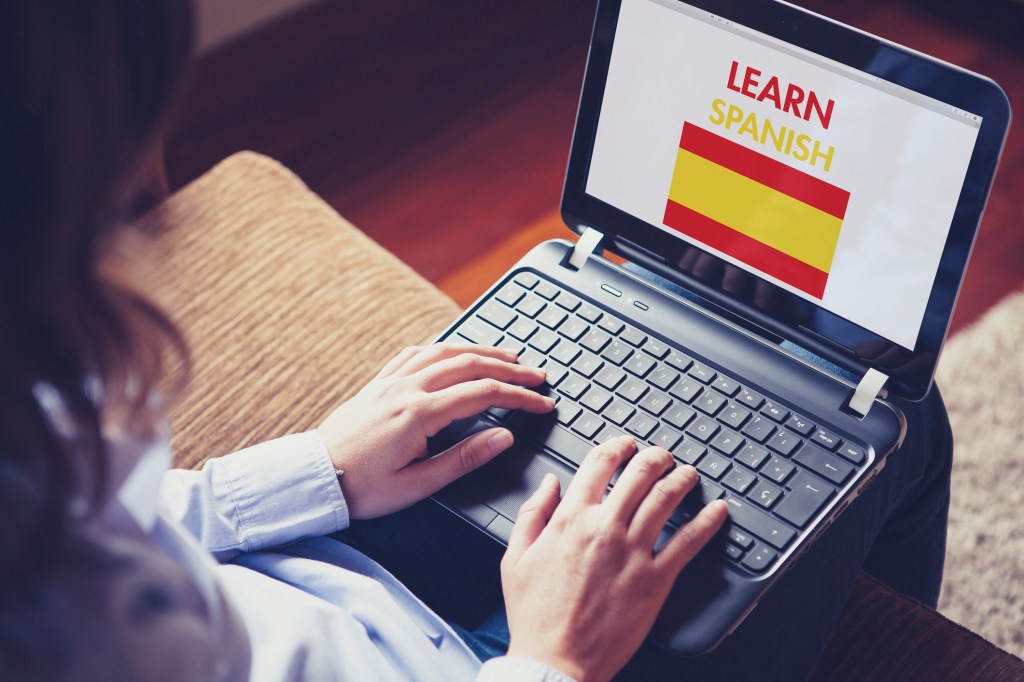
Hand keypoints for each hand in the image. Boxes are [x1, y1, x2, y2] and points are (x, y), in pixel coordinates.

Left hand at [317, 344, 554, 519]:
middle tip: (536, 375)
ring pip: (444, 352)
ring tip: (507, 356)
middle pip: (469, 364)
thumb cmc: (362, 489)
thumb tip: (503, 437)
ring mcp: (390, 382)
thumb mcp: (418, 484)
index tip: (542, 403)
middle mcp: (406, 388)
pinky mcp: (377, 383)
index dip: (519, 396)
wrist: (313, 479)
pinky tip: (453, 351)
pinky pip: (415, 353)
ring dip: (480, 350)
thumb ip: (464, 458)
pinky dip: (442, 347)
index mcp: (419, 413)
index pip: (483, 393)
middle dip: (509, 367)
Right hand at [501, 437, 727, 681]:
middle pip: (639, 474)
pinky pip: (688, 541)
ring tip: (688, 474)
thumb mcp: (515, 558)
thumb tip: (549, 483)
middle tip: (663, 456)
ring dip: (681, 479)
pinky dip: (707, 521)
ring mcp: (633, 552)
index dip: (617, 446)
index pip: (599, 464)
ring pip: (665, 499)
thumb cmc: (535, 615)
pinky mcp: (655, 579)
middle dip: (655, 457)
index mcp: (570, 519)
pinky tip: (718, 510)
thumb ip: (532, 514)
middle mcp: (604, 528)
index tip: (626, 444)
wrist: (555, 659)